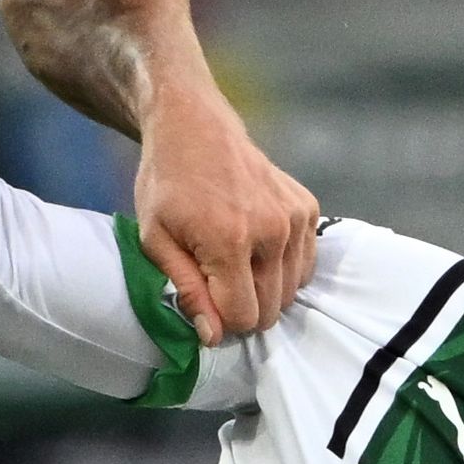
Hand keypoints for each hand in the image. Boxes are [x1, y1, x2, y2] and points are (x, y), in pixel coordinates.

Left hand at [129, 77, 319, 340]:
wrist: (195, 127)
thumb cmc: (167, 184)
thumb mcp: (155, 239)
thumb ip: (185, 290)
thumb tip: (212, 336)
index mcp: (230, 241)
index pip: (242, 317)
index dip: (220, 321)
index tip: (203, 300)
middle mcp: (272, 231)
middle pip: (270, 309)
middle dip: (242, 309)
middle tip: (216, 283)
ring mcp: (295, 218)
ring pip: (290, 292)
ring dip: (263, 289)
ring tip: (234, 262)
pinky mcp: (308, 208)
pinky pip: (304, 265)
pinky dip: (282, 268)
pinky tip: (256, 248)